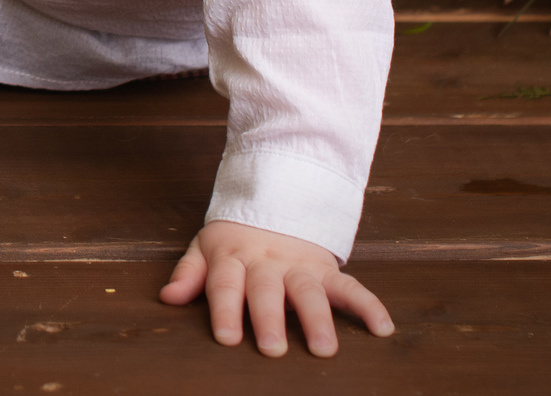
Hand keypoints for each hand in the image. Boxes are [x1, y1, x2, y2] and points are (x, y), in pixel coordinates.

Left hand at [158, 220, 392, 356]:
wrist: (275, 201)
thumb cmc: (235, 238)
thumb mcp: (205, 247)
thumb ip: (189, 273)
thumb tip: (167, 297)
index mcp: (234, 258)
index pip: (226, 285)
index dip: (225, 310)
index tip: (226, 338)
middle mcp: (267, 264)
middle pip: (267, 292)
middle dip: (269, 319)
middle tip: (272, 349)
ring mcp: (300, 266)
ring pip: (310, 292)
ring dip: (318, 320)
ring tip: (325, 349)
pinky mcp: (327, 270)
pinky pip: (351, 286)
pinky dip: (369, 305)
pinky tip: (383, 328)